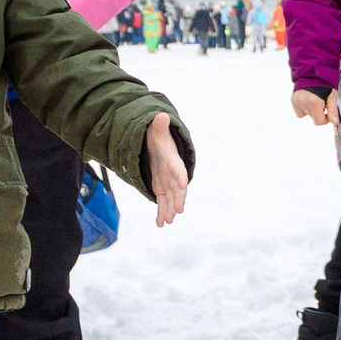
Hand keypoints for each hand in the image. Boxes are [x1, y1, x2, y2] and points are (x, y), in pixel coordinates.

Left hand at [145, 112, 188, 226]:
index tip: (184, 185)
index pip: (178, 169)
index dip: (181, 176)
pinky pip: (162, 202)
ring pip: (170, 199)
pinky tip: (160, 224)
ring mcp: (167, 182)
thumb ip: (159, 125)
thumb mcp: (157, 130)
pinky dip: (162, 212)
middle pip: (177, 188)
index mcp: (172, 160)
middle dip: (178, 199)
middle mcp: (172, 174)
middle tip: (178, 210)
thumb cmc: (158, 137)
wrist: (158, 145)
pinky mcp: (161, 188)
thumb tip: (161, 116)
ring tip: (167, 221)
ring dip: (169, 210)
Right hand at [291, 88, 336, 126]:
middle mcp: (303, 102)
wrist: (313, 73)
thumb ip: (333, 110)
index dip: (325, 119)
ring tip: (315, 98)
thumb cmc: (325, 84)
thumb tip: (335, 123)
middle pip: (313, 117)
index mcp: (314, 102)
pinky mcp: (293, 100)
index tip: (327, 112)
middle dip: (319, 112)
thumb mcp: (332, 96)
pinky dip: (304, 108)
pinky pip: (300, 111)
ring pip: (307, 114)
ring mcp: (297, 101)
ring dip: (312, 110)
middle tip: (322, 102)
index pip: (319, 121)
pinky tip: (308, 100)